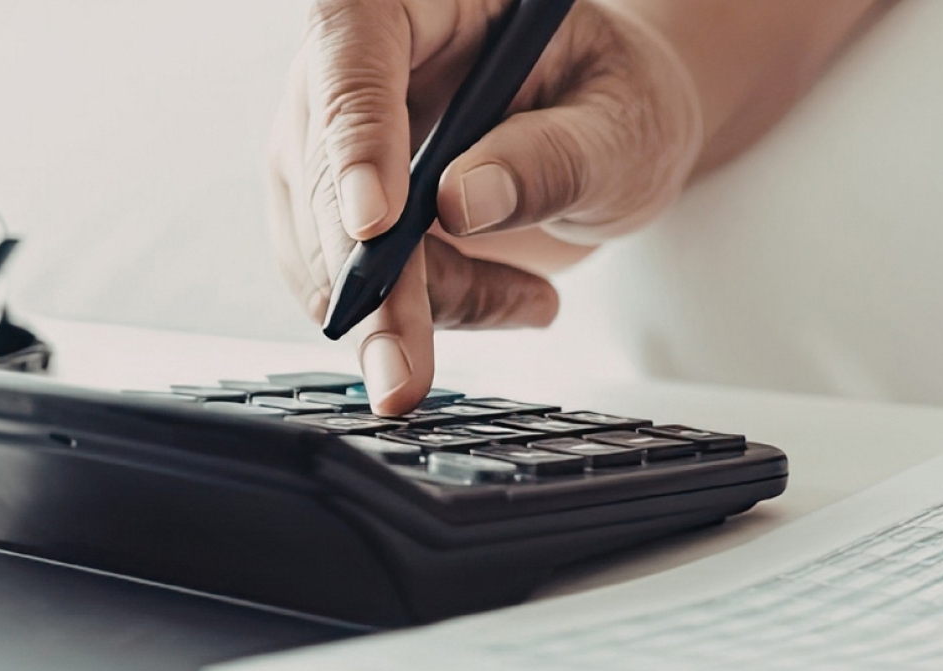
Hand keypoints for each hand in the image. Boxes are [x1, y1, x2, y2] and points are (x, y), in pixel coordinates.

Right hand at [266, 0, 703, 414]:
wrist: (614, 132)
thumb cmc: (620, 100)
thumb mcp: (622, 125)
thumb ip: (552, 159)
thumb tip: (463, 202)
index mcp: (423, 0)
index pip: (354, 43)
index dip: (354, 134)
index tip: (375, 224)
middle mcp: (361, 58)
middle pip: (320, 160)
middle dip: (366, 275)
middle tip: (403, 364)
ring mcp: (336, 133)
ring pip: (324, 238)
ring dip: (410, 303)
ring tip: (529, 302)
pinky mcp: (336, 203)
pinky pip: (352, 279)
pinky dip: (424, 312)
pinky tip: (513, 299)